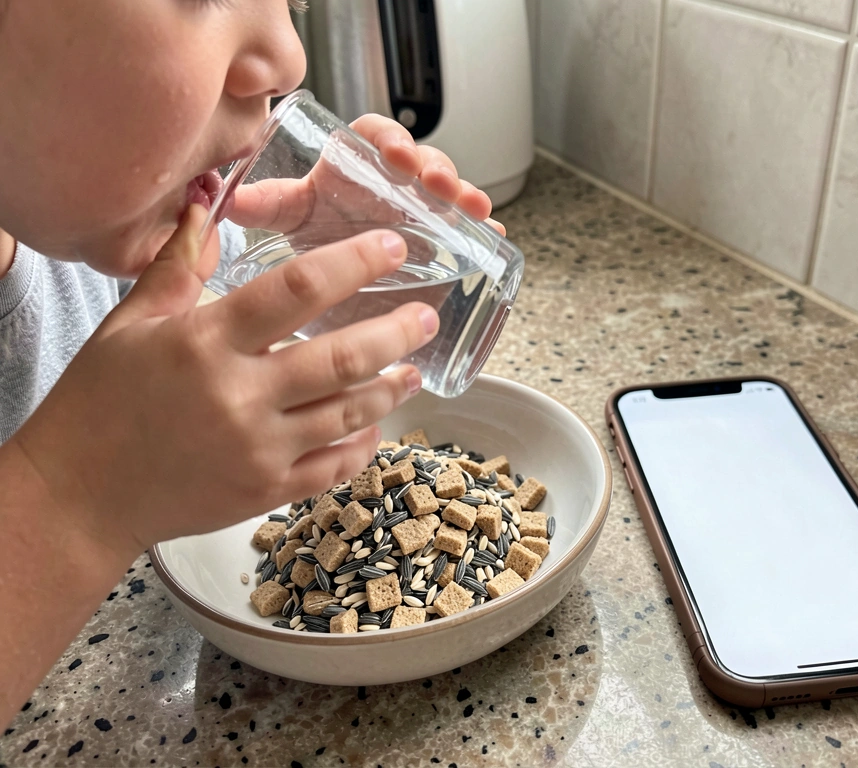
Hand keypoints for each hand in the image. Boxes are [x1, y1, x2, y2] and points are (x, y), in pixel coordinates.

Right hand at [10, 205, 438, 556]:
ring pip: (347, 415)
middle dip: (394, 333)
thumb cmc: (101, 402)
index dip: (354, 263)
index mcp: (206, 342)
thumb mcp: (129, 324)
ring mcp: (258, 450)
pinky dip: (362, 446)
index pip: (297, 290)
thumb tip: (203, 207)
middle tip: (425, 316)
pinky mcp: (265, 492)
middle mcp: (240, 396)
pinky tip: (376, 426)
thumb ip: (177, 267)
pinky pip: (332, 467)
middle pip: (340, 358)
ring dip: (389, 388)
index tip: (393, 248)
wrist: (81, 493)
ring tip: (413, 369)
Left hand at [228, 113, 505, 235]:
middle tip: (438, 184)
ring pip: (448, 194)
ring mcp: (421, 215)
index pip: (374, 136)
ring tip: (473, 207)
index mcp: (355, 170)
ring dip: (464, 194)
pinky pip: (468, 232)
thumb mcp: (289, 220)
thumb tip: (224, 194)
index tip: (395, 157)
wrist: (333, 295)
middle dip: (435, 167)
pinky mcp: (441, 246)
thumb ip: (263, 204)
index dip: (389, 139)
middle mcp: (393, 188)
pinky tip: (492, 234)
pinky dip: (483, 231)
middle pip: (420, 163)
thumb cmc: (313, 241)